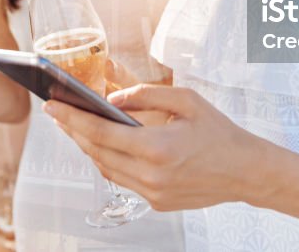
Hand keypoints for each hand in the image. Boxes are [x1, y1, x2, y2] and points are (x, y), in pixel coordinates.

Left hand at [44, 84, 261, 210]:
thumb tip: (112, 98)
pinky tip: (105, 146)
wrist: (246, 171)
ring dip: (89, 148)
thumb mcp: (186, 101)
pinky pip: (122, 180)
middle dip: (74, 131)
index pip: (100, 133)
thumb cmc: (219, 132)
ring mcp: (153, 193)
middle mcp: (151, 175)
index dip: (71, 119)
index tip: (52, 106)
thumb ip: (145, 95)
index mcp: (157, 147)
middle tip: (58, 113)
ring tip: (77, 127)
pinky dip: (110, 162)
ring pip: (106, 169)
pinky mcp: (157, 203)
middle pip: (97, 153)